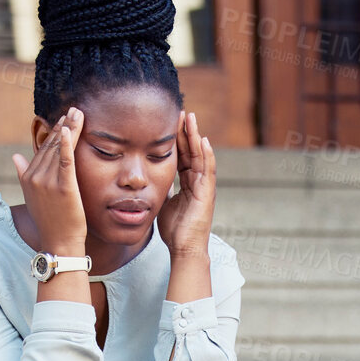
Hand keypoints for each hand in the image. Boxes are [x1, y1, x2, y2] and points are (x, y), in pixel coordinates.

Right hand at [12, 107, 86, 254]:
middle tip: (75, 110)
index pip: (43, 148)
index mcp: (28, 177)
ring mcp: (49, 182)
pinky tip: (70, 130)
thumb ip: (23, 174)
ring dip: (70, 129)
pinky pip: (65, 162)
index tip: (64, 119)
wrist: (59, 242)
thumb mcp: (32, 196)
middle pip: (52, 145)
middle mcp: (36, 177)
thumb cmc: (50, 221)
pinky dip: (67, 145)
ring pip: (59, 149)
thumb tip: (15, 156)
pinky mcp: (64, 188)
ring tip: (78, 114)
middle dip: (64, 125)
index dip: (55, 132)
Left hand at [158, 110, 216, 258]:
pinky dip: (207, 155)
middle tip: (180, 112)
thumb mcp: (163, 203)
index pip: (182, 156)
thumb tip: (151, 179)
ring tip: (191, 118)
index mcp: (187, 183)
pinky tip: (204, 140)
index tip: (169, 122)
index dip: (177, 140)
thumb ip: (161, 188)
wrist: (184, 249)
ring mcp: (204, 187)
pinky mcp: (207, 194)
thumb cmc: (175, 230)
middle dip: (186, 132)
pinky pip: (208, 171)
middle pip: (192, 151)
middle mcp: (198, 182)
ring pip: (201, 156)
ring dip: (196, 136)